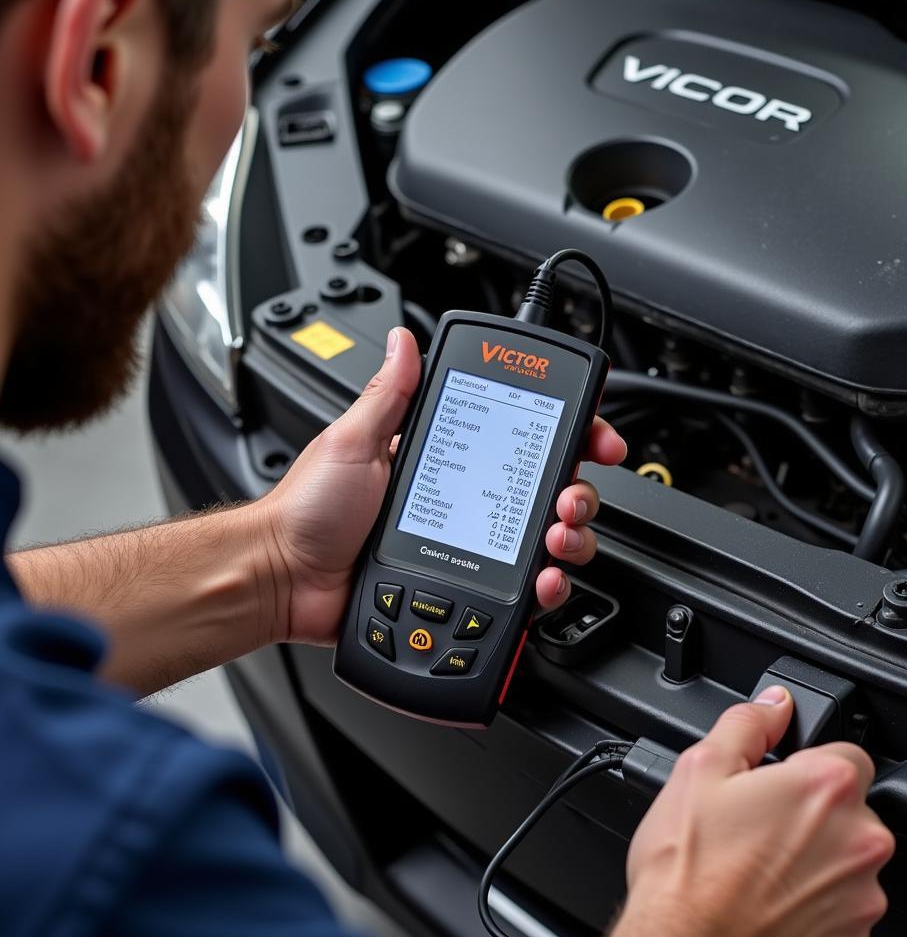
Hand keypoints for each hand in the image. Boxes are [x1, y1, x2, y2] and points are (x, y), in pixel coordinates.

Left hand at [259, 327, 626, 644]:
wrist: (285, 579)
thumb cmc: (309, 511)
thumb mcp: (351, 440)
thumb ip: (388, 396)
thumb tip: (405, 342)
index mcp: (445, 463)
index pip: (519, 441)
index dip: (565, 435)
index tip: (592, 434)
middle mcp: (465, 505)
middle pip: (548, 493)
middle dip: (579, 490)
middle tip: (572, 494)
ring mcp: (470, 551)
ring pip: (547, 543)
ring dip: (572, 536)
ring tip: (559, 534)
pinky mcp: (468, 594)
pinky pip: (523, 593)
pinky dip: (547, 588)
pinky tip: (544, 580)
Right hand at [592, 688, 894, 936]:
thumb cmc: (688, 868)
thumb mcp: (700, 768)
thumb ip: (747, 724)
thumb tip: (774, 704)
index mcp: (826, 787)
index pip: (847, 752)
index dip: (807, 764)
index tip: (780, 782)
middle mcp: (859, 840)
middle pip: (849, 811)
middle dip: (811, 815)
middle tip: (758, 827)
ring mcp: (861, 897)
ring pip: (846, 863)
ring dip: (815, 862)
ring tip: (758, 869)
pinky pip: (840, 913)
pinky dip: (813, 909)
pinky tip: (768, 904)